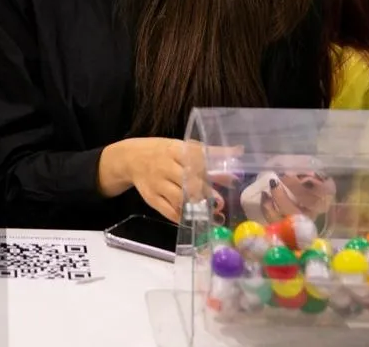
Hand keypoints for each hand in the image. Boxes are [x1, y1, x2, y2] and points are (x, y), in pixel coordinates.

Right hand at [100, 139, 238, 222]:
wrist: (130, 159)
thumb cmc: (163, 152)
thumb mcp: (182, 148)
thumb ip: (208, 154)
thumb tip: (238, 155)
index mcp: (174, 150)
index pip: (196, 159)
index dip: (213, 168)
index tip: (232, 178)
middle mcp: (165, 166)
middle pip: (188, 180)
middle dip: (206, 192)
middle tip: (220, 202)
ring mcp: (157, 183)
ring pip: (178, 197)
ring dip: (195, 206)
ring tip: (209, 212)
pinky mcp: (151, 198)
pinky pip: (167, 211)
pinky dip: (182, 217)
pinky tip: (194, 219)